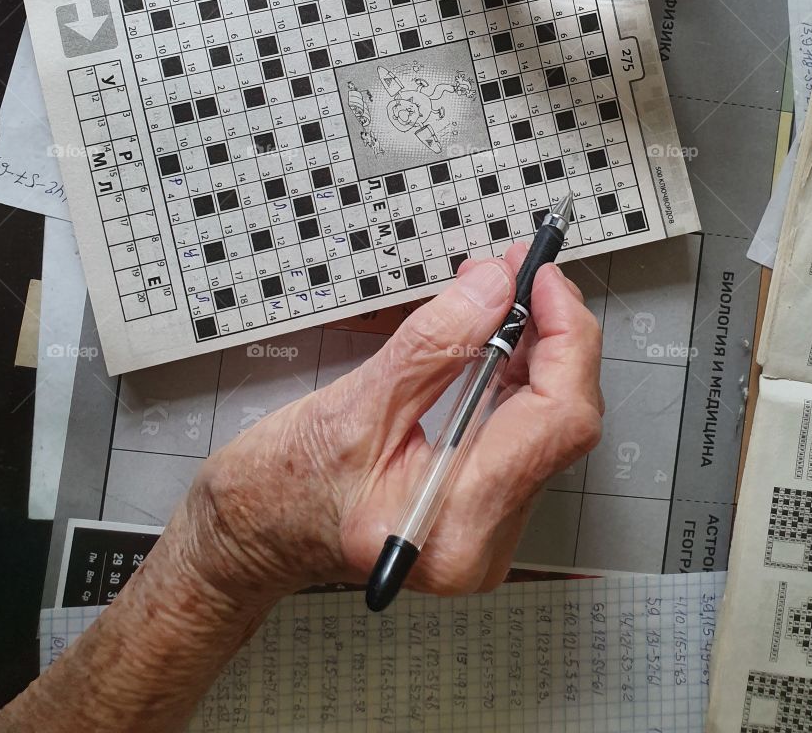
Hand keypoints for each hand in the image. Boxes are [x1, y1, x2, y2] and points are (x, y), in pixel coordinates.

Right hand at [176, 244, 601, 606]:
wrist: (247, 538)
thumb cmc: (278, 492)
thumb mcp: (350, 406)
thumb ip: (431, 346)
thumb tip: (493, 288)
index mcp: (454, 525)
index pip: (556, 420)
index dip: (564, 336)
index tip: (539, 278)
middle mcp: (484, 540)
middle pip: (564, 422)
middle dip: (554, 335)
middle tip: (522, 272)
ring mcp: (487, 529)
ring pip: (550, 424)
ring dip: (539, 350)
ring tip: (506, 294)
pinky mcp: (481, 508)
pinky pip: (524, 433)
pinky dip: (518, 375)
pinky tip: (500, 336)